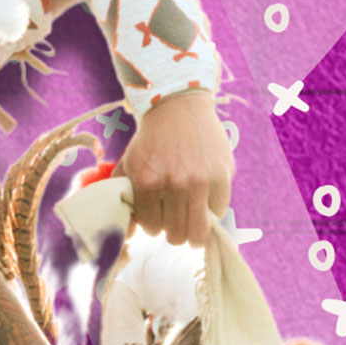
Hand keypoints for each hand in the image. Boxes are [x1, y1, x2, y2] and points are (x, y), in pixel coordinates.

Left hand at [117, 88, 231, 247]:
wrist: (178, 107)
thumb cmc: (150, 140)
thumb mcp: (128, 165)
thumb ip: (122, 199)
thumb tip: (126, 236)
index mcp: (147, 182)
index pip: (151, 227)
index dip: (153, 225)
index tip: (157, 218)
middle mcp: (175, 183)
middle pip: (176, 234)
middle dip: (173, 232)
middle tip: (175, 223)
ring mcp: (201, 179)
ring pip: (199, 230)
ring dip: (194, 232)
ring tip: (192, 223)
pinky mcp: (222, 174)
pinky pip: (220, 211)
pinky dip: (213, 213)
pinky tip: (205, 204)